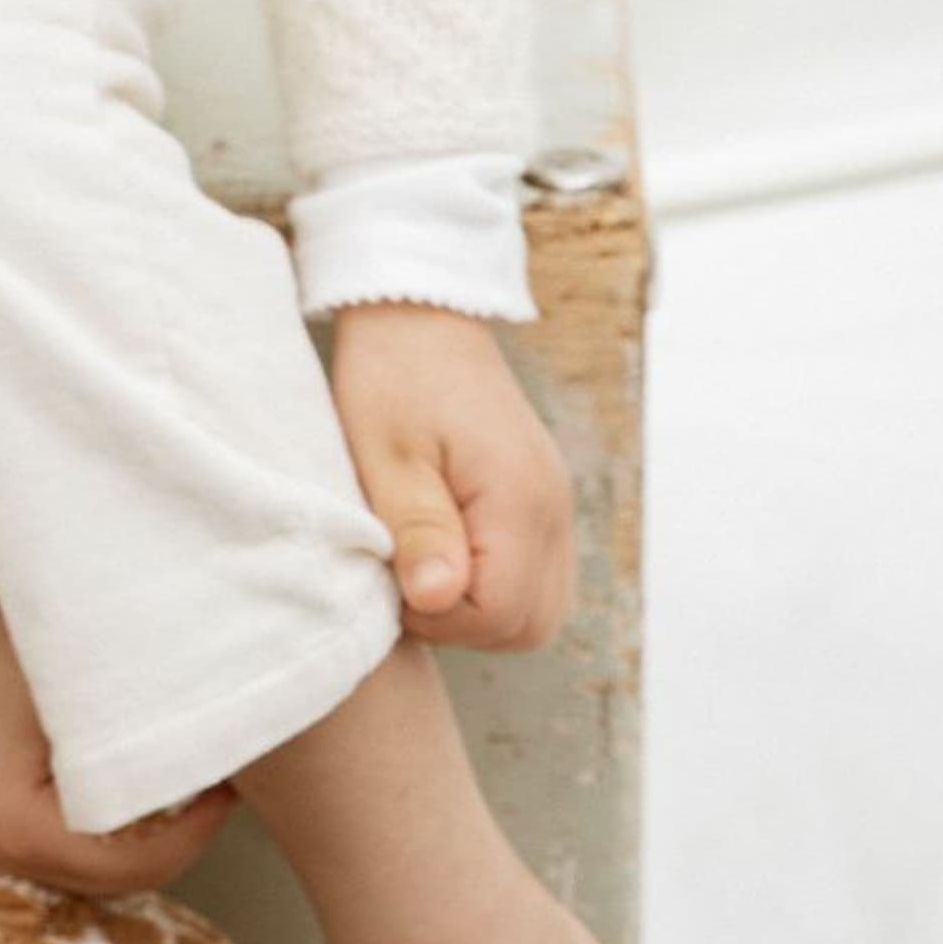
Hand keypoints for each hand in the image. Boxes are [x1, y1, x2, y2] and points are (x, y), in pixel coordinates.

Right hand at [0, 575, 240, 897]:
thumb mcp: (72, 699)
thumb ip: (133, 738)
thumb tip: (204, 751)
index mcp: (29, 837)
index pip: (139, 865)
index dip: (196, 831)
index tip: (229, 786)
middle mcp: (12, 857)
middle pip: (120, 880)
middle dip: (179, 839)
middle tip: (220, 787)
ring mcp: (2, 845)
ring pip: (100, 868)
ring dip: (149, 838)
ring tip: (188, 786)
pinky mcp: (2, 823)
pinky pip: (77, 847)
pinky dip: (116, 829)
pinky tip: (142, 788)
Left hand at [327, 300, 574, 650]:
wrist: (421, 319)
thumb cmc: (393, 379)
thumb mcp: (387, 455)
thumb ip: (418, 530)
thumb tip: (439, 599)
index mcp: (519, 497)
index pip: (501, 613)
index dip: (440, 617)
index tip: (393, 578)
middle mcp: (554, 509)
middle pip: (530, 623)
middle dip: (463, 624)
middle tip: (406, 579)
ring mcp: (556, 507)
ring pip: (539, 610)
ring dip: (481, 611)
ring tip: (424, 567)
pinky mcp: (544, 504)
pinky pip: (538, 580)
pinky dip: (497, 588)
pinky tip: (448, 555)